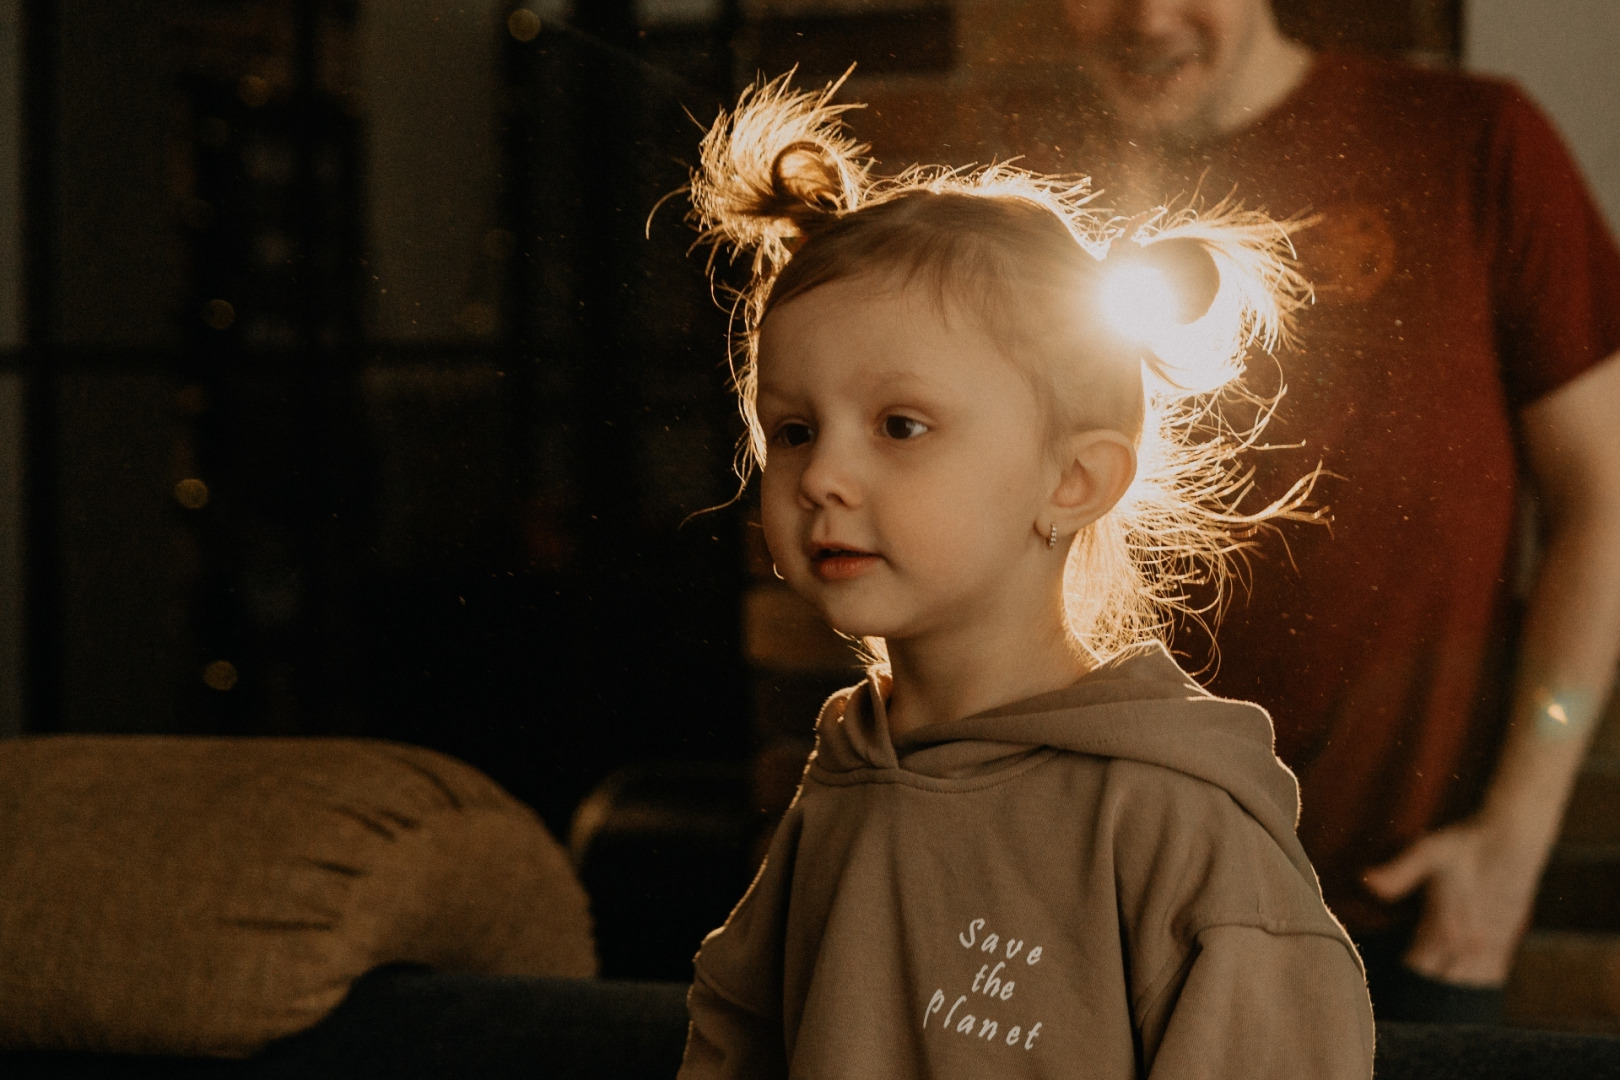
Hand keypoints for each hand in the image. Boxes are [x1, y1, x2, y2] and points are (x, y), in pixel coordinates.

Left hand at [1361, 818, 1544, 985]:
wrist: (1514, 839)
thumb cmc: (1465, 845)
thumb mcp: (1426, 853)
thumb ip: (1397, 873)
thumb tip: (1366, 883)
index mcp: (1445, 930)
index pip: (1418, 972)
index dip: (1400, 984)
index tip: (1381, 988)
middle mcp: (1468, 946)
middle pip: (1441, 987)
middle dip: (1421, 996)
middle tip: (1401, 1000)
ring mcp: (1489, 948)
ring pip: (1467, 989)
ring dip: (1448, 997)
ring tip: (1427, 1003)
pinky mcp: (1505, 942)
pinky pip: (1491, 979)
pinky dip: (1473, 989)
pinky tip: (1460, 990)